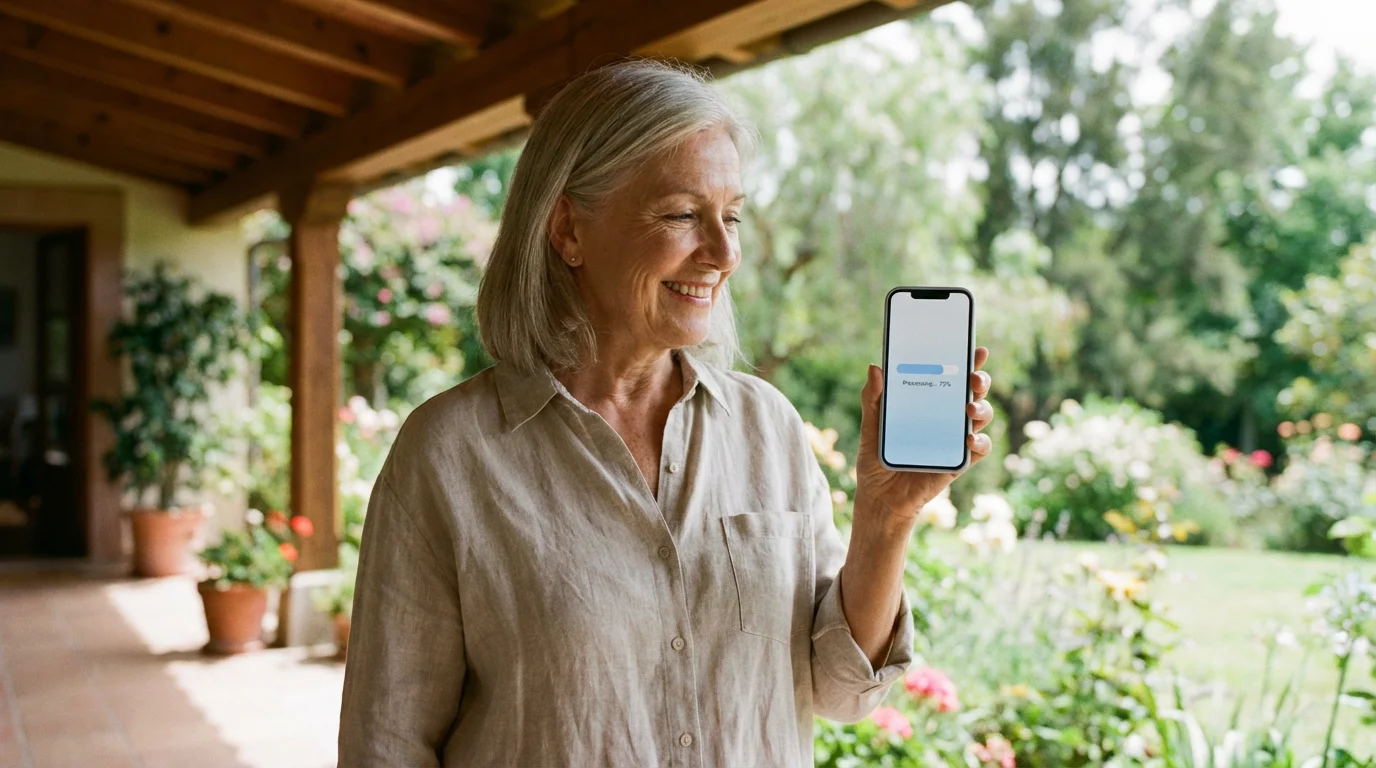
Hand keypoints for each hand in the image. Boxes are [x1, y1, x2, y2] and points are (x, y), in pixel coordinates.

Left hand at [852, 347, 994, 527]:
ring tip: (969, 406)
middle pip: (972, 392)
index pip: (950, 376)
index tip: (975, 349)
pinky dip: (980, 441)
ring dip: (982, 407)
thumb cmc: (876, 460)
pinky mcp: (958, 462)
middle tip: (973, 377)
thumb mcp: (870, 427)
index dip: (967, 362)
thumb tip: (875, 368)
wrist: (880, 499)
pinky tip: (969, 438)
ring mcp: (954, 439)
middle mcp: (945, 418)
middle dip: (979, 380)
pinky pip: (979, 448)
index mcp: (927, 404)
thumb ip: (873, 400)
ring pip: (980, 416)